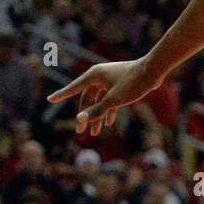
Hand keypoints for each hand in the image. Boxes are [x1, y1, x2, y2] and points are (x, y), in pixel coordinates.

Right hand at [47, 58, 161, 138]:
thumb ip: (96, 111)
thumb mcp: (113, 100)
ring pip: (99, 100)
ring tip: (96, 133)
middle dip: (84, 115)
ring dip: (97, 116)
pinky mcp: (120, 83)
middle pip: (87, 98)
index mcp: (94, 75)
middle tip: (79, 132)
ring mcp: (110, 79)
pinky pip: (109, 98)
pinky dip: (108, 110)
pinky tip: (109, 123)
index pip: (74, 87)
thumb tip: (79, 120)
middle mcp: (100, 76)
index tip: (49, 99)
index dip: (62, 95)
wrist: (154, 70)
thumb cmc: (133, 82)